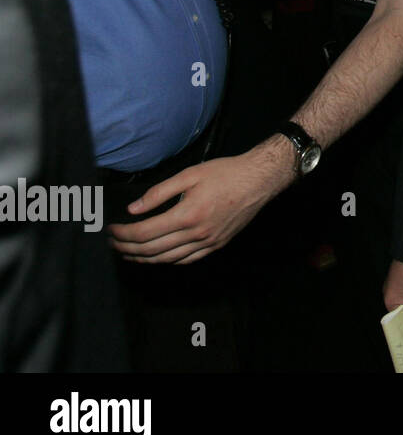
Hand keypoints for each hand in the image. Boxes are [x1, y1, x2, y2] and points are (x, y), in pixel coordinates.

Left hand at [108, 139, 293, 263]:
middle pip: (152, 250)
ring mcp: (208, 242)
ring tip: (128, 252)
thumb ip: (159, 192)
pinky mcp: (216, 244)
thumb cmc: (226, 173)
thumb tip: (134, 209)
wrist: (259, 180)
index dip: (123, 233)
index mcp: (187, 214)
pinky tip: (158, 256)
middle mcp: (196, 233)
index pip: (144, 232)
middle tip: (112, 243)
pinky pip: (186, 260)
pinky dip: (167, 261)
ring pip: (167, 259)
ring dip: (143, 258)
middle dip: (127, 248)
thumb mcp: (190, 175)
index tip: (111, 230)